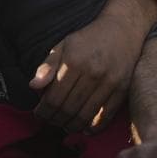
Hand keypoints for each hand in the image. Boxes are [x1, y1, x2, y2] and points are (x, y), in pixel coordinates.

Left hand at [30, 0, 150, 133]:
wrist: (123, 29)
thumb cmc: (89, 38)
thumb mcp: (64, 45)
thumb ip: (47, 66)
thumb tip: (33, 86)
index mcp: (73, 61)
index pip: (53, 98)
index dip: (43, 111)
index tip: (39, 114)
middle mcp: (92, 73)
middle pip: (68, 109)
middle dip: (55, 120)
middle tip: (51, 122)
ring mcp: (109, 82)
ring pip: (85, 116)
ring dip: (72, 126)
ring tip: (65, 125)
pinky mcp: (122, 89)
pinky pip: (106, 116)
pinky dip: (94, 127)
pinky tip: (85, 129)